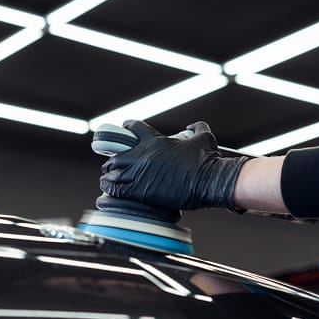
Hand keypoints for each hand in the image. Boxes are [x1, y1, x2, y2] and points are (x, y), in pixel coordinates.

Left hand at [99, 120, 248, 210]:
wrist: (210, 181)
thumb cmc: (207, 160)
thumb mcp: (204, 137)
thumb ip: (196, 128)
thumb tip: (193, 127)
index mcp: (155, 141)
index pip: (134, 128)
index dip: (128, 127)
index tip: (124, 128)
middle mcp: (144, 156)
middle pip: (117, 155)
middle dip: (113, 160)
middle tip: (113, 164)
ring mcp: (141, 174)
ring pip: (113, 173)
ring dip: (109, 175)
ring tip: (108, 178)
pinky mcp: (142, 192)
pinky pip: (118, 190)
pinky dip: (112, 189)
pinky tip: (109, 190)